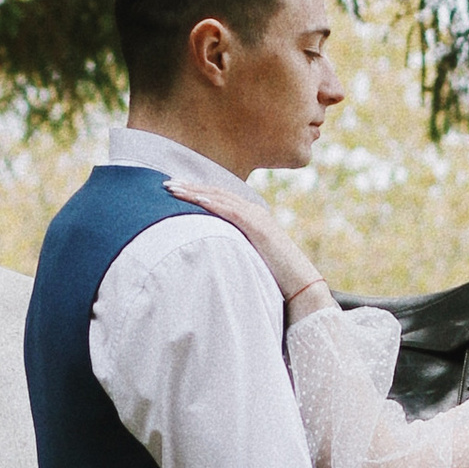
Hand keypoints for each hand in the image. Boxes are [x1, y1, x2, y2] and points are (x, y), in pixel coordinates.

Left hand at [161, 169, 325, 310]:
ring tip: (172, 188)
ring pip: (219, 198)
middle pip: (216, 193)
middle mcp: (253, 212)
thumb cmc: (276, 277)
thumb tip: (214, 255)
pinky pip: (230, 211)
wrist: (301, 284)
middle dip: (190, 187)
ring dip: (194, 191)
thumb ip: (234, 250)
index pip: (220, 199)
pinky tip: (195, 198)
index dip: (197, 192)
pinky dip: (211, 202)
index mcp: (252, 217)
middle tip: (167, 183)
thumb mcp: (250, 258)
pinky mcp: (258, 227)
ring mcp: (256, 217)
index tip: (176, 190)